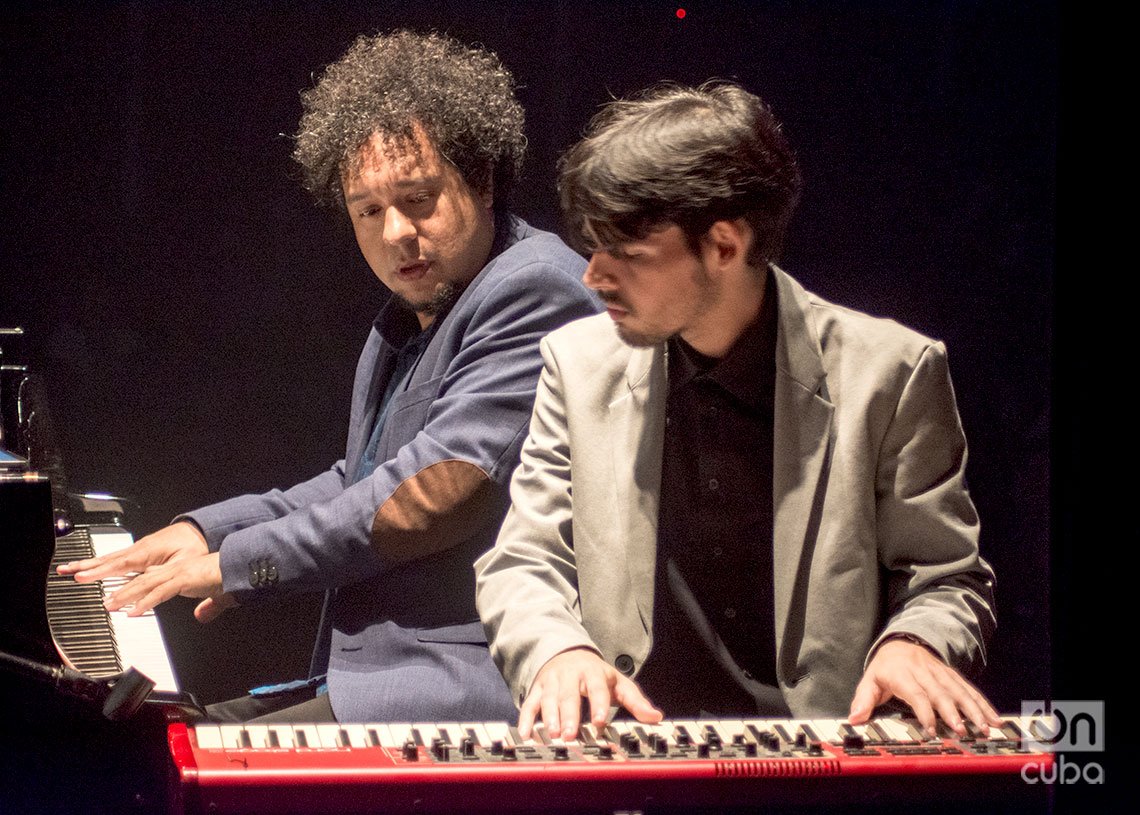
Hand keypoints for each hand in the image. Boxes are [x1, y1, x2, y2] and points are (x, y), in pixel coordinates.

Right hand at [58, 521, 207, 580]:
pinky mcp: (141, 551)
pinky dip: (101, 562)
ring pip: (109, 557)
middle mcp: (139, 549)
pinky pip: (116, 557)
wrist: (200, 531)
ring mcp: (138, 549)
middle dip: (84, 565)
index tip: (81, 577)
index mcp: (147, 552)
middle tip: (63, 570)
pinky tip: (93, 567)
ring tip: (69, 568)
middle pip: (107, 559)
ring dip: (89, 563)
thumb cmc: (194, 547)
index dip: (99, 572)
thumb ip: (163, 575)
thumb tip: (145, 584)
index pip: (118, 564)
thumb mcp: (183, 563)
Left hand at [102, 551, 234, 618]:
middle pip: (143, 580)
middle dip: (123, 591)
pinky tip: (133, 611)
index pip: (154, 578)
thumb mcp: (217, 597)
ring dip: (126, 596)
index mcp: (182, 572)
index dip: (137, 587)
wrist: (242, 568)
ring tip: (111, 605)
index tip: (124, 595)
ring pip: (146, 585)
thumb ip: (208, 606)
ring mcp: (179, 573)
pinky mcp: (183, 580)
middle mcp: (177, 570)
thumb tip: (202, 615)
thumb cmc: (232, 579)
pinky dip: (144, 602)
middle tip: (108, 601)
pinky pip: (159, 593)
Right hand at [518, 648, 662, 740]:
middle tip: (571, 735)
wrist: (567, 653)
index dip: (598, 704)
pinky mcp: (538, 688)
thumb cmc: (596, 674)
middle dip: (570, 715)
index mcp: (593, 672)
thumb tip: (655, 717)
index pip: (596, 688)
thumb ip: (636, 701)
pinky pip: (530, 703)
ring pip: (549, 699)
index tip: (599, 721)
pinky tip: (526, 734)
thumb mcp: (618, 683)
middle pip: (569, 695)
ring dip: (549, 717)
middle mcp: (570, 675)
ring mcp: (552, 681)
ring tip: (553, 735)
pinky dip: (526, 718)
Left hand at [849, 638, 1002, 737]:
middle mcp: (923, 672)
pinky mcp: (951, 675)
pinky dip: (982, 703)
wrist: (900, 642)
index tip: (932, 729)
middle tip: (962, 731)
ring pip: (958, 690)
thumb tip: (854, 719)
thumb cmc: (885, 668)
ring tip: (984, 727)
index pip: (915, 693)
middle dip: (953, 712)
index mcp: (901, 674)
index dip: (924, 711)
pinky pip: (969, 689)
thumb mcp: (870, 680)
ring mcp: (940, 672)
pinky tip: (994, 718)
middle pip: (940, 692)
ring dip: (973, 709)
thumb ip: (863, 700)